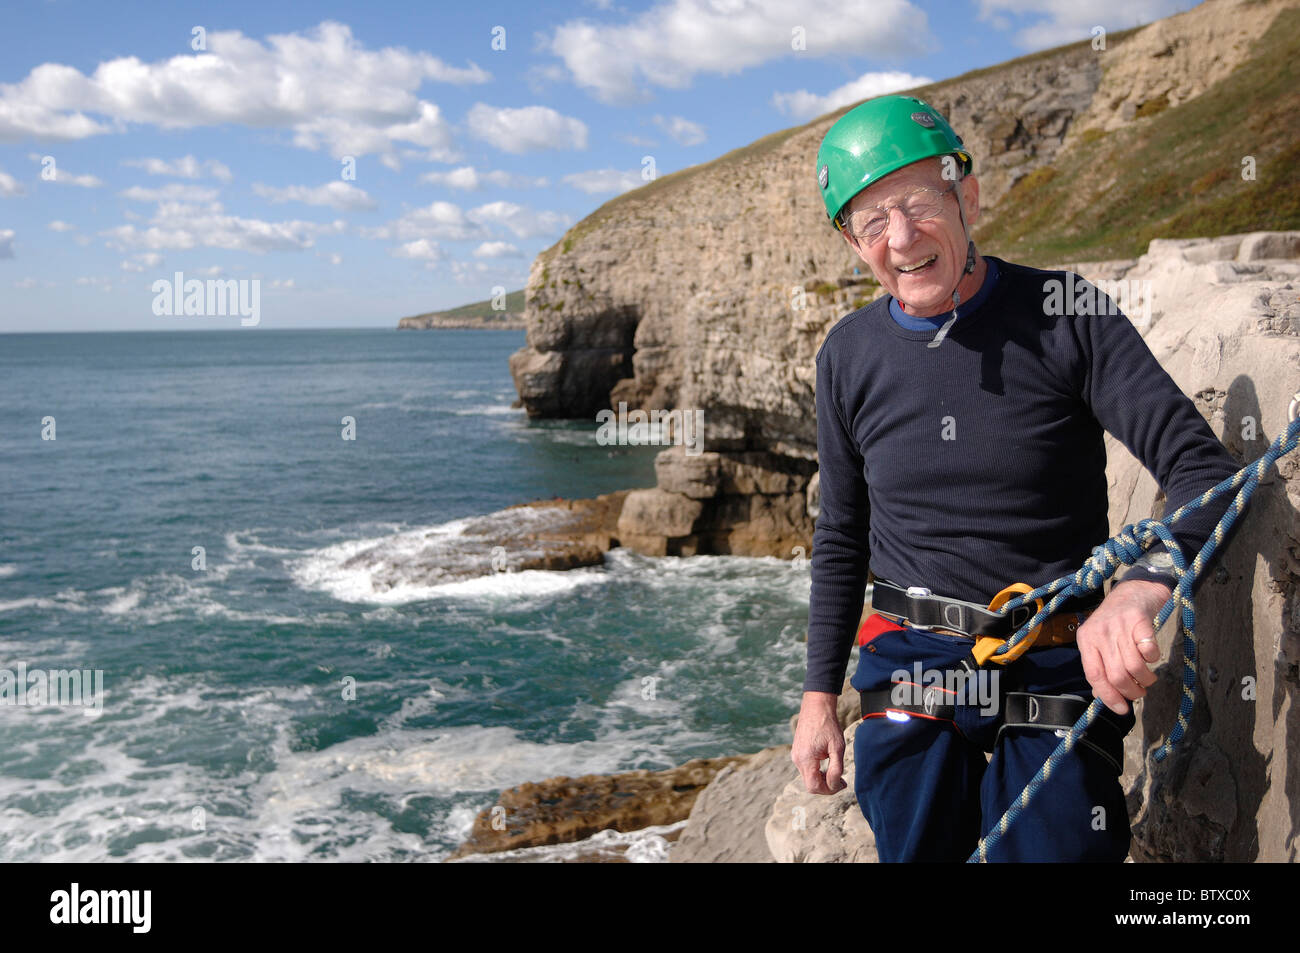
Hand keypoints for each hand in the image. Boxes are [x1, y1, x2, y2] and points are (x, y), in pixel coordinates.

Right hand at [792, 691, 846, 793]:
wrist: (816, 707)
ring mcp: (795, 756)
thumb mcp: (837, 747)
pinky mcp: (797, 752)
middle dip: (826, 787)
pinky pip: (806, 769)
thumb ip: (836, 768)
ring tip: (836, 773)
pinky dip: (817, 772)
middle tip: (841, 781)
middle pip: (810, 785)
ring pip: (808, 777)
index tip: (842, 784)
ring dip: (822, 779)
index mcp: (806, 759)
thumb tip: (834, 785)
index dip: (829, 790)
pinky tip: (827, 764)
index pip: (814, 787)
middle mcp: (797, 759)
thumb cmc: (828, 725)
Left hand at [1075, 579, 1171, 715]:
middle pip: (1116, 674)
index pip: (1094, 675)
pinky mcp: (1139, 619)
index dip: (1108, 696)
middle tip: (1140, 691)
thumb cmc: (1116, 621)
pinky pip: (1148, 650)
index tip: (1122, 709)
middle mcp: (1100, 632)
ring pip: (1133, 666)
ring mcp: (1119, 625)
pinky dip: (1153, 659)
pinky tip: (1152, 656)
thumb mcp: (1100, 640)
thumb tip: (1102, 697)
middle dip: (1131, 690)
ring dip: (1145, 679)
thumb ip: (1100, 665)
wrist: (1135, 590)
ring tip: (1148, 677)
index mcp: (1086, 640)